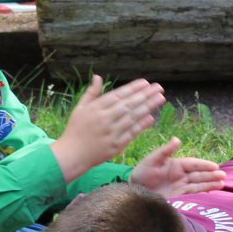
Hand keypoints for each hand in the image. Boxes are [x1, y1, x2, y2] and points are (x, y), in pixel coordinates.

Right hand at [50, 75, 165, 181]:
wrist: (72, 155)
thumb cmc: (75, 130)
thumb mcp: (80, 108)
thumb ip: (91, 93)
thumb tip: (98, 77)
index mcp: (96, 108)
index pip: (119, 95)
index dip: (133, 88)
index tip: (146, 82)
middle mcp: (104, 119)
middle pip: (129, 104)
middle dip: (146, 95)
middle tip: (159, 88)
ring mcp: (111, 133)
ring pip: (133, 117)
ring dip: (148, 107)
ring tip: (160, 99)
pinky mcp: (115, 146)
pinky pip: (131, 134)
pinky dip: (141, 125)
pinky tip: (151, 117)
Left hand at [129, 138, 225, 197]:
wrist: (135, 191)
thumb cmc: (142, 173)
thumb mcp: (152, 160)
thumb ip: (165, 151)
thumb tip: (177, 139)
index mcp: (176, 164)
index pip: (194, 164)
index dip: (204, 165)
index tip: (215, 167)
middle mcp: (181, 175)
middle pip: (199, 175)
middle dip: (211, 175)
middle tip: (223, 176)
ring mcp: (180, 186)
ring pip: (198, 184)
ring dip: (210, 184)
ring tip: (222, 184)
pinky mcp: (179, 196)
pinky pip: (193, 194)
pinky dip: (202, 193)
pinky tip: (211, 192)